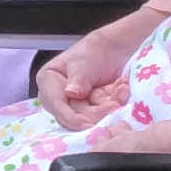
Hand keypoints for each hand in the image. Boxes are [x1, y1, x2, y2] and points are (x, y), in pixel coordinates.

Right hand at [34, 2, 157, 126]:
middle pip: (73, 115)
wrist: (115, 47)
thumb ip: (77, 79)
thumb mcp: (82, 61)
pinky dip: (115, 100)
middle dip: (95, 112)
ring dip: (108, 104)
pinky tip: (121, 87)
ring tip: (121, 88)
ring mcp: (77, 104)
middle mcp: (59, 97)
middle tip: (113, 104)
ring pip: (91, 116)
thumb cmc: (92, 50)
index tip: (87, 123)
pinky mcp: (94, 108)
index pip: (55, 104)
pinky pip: (104, 112)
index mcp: (49, 82)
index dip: (70, 117)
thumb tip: (71, 94)